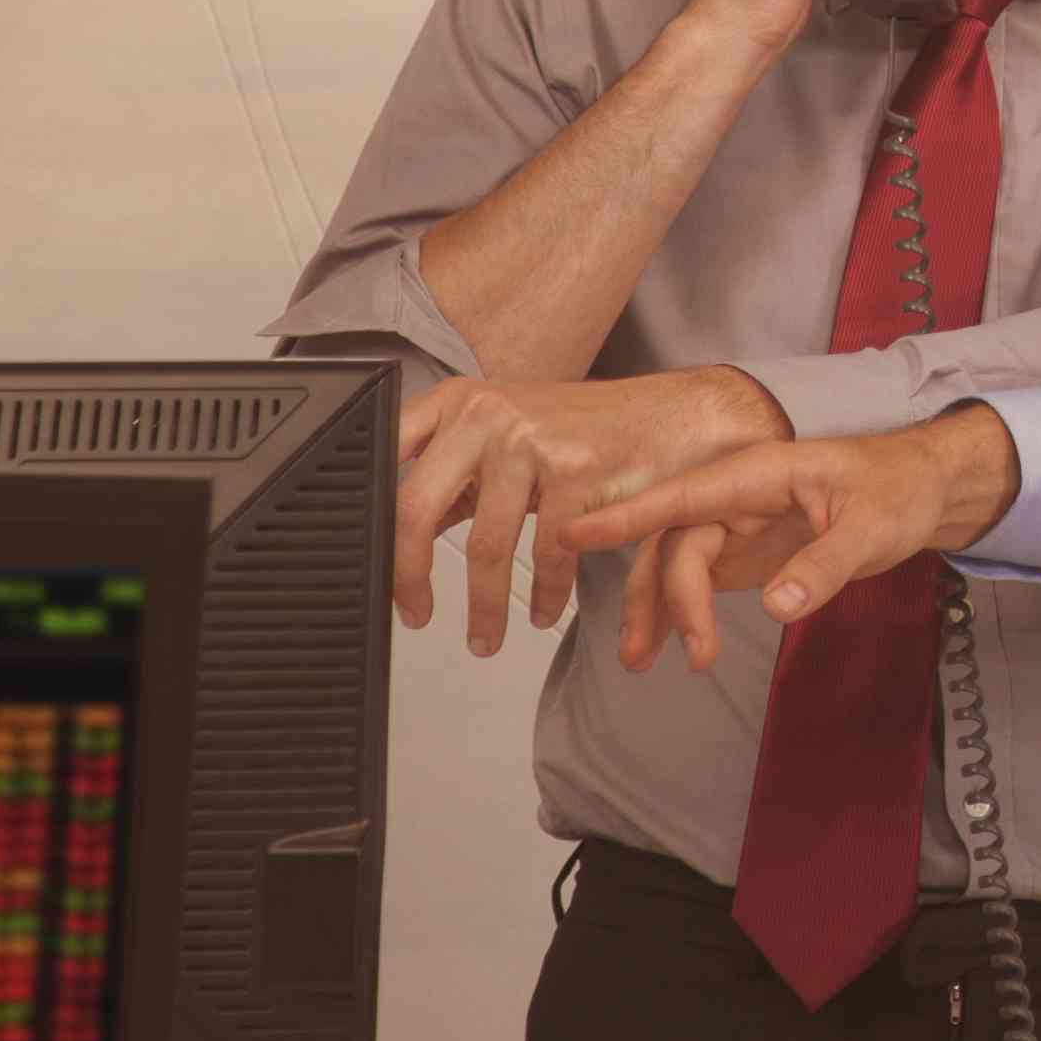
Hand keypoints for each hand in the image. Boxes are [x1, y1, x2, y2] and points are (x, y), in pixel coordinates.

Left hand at [390, 368, 784, 653]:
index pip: (385, 461)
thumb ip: (455, 474)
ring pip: (483, 545)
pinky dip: (542, 594)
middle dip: (409, 578)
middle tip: (414, 615)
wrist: (669, 416)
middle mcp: (485, 413)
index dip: (371, 523)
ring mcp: (530, 438)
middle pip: (415, 509)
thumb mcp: (505, 435)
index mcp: (456, 403)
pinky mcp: (575, 469)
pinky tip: (541, 610)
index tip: (373, 573)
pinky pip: (545, 552)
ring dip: (482, 607)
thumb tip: (399, 535)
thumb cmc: (583, 432)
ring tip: (485, 637)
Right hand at [577, 407, 1021, 674]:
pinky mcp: (746, 553)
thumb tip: (774, 606)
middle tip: (665, 653)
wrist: (926, 491)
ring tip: (640, 661)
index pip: (685, 493)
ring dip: (658, 610)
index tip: (573, 532)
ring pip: (677, 563)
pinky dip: (679, 613)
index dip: (628, 513)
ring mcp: (738, 524)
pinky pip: (697, 580)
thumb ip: (825, 565)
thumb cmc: (900, 490)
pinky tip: (665, 646)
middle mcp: (738, 495)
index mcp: (760, 472)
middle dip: (661, 596)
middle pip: (677, 541)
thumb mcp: (873, 527)